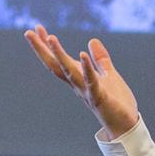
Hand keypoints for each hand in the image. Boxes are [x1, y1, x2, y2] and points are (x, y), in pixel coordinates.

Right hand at [24, 25, 140, 138]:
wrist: (125, 126)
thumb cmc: (116, 102)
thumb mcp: (109, 75)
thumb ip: (100, 59)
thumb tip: (92, 40)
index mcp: (78, 78)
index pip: (58, 60)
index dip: (47, 46)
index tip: (37, 29)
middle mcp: (77, 84)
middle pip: (55, 65)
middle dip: (41, 49)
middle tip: (29, 32)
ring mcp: (86, 90)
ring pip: (68, 71)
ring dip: (58, 55)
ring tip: (50, 37)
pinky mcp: (99, 97)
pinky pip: (91, 81)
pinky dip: (86, 68)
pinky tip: (81, 54)